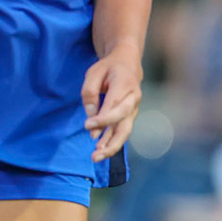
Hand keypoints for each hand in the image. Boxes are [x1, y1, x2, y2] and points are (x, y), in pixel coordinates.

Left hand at [82, 45, 142, 161]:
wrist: (128, 63)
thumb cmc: (108, 67)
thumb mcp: (93, 73)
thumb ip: (90, 93)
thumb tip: (91, 117)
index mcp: (125, 83)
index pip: (115, 106)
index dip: (102, 119)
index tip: (87, 126)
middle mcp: (133, 98)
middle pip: (124, 122)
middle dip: (110, 139)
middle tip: (95, 152)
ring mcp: (134, 108)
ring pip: (125, 130)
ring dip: (112, 146)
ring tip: (96, 157)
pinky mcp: (130, 115)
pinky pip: (122, 130)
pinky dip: (112, 141)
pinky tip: (101, 150)